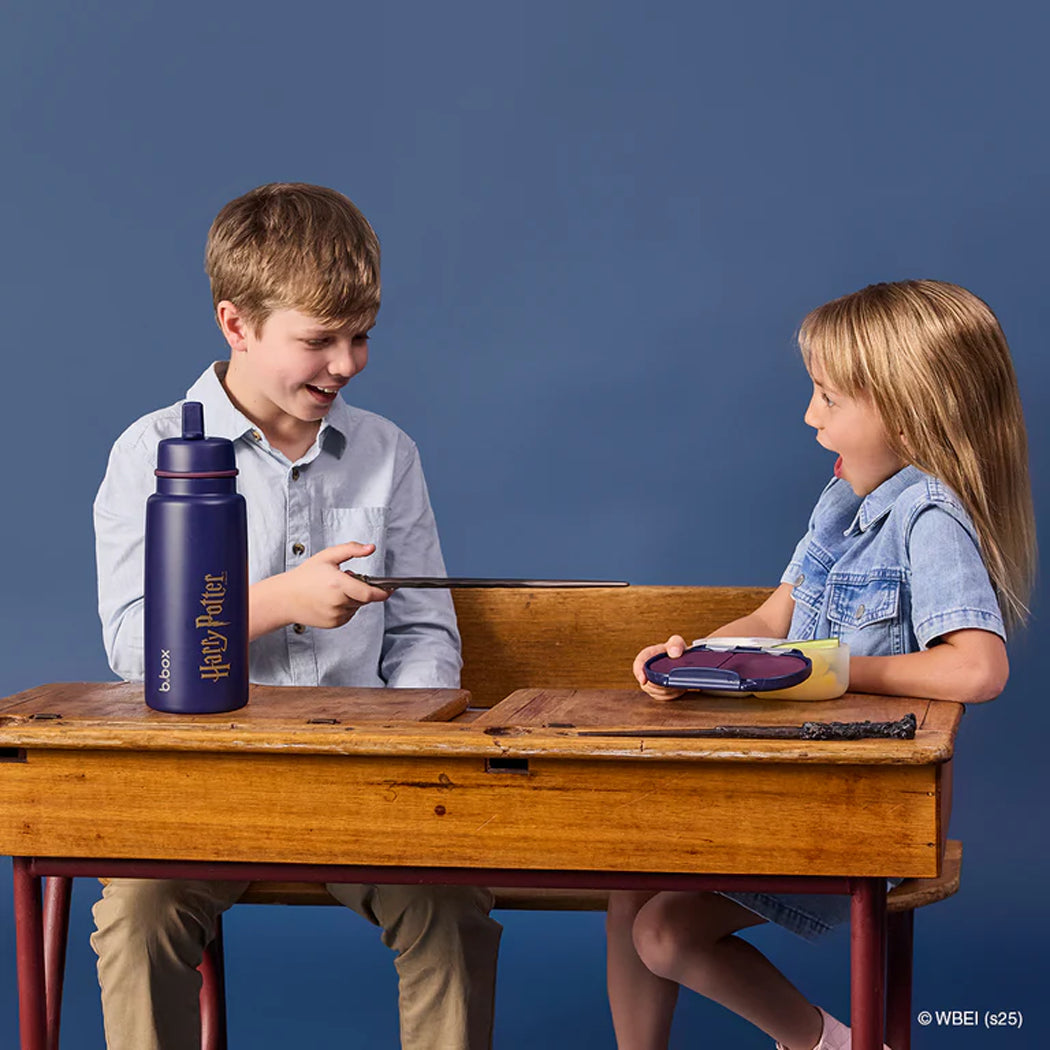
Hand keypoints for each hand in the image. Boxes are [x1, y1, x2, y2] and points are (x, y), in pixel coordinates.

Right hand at [271, 542, 391, 628]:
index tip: (391, 589)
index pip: (369, 593)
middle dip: (360, 589)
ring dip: (353, 599)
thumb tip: (370, 548)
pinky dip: (345, 607)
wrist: (285, 598)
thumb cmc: (305, 576)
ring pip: (356, 607)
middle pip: (364, 598)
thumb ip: (351, 549)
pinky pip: (348, 615)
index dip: (383, 592)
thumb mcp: (327, 557)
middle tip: (344, 581)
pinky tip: (330, 600)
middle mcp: (338, 602)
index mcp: (338, 584)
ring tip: (334, 590)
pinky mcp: (333, 623)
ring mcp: (336, 615)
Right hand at [632, 635, 687, 701]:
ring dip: (666, 690)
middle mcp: (646, 669)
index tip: (643, 680)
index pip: (639, 662)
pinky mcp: (656, 690)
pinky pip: (660, 697)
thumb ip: (676, 644)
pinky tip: (677, 689)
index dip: (638, 672)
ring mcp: (650, 680)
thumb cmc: (677, 650)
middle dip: (660, 684)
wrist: (683, 660)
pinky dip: (670, 695)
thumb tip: (674, 653)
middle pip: (647, 682)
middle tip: (673, 682)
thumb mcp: (677, 643)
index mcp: (649, 655)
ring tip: (677, 684)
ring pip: (654, 691)